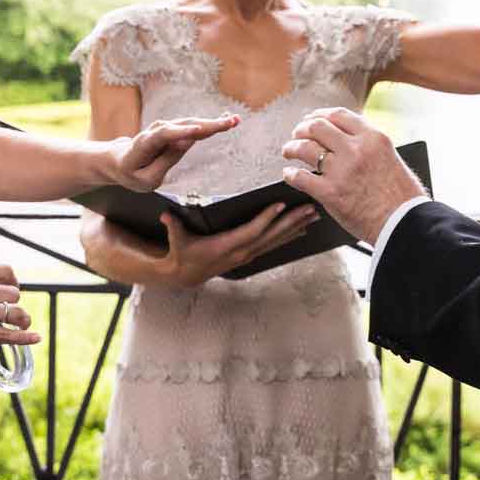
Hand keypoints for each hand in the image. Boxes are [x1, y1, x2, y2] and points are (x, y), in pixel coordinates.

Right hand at [0, 262, 40, 357]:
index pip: (6, 271)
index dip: (14, 283)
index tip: (11, 293)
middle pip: (13, 293)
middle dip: (15, 304)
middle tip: (12, 313)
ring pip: (13, 313)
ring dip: (21, 321)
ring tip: (23, 325)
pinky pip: (5, 335)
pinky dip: (23, 337)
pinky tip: (34, 337)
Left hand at [111, 116, 238, 189]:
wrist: (119, 161)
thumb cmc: (132, 173)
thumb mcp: (146, 178)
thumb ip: (165, 161)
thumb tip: (186, 143)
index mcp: (145, 144)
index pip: (164, 135)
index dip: (182, 132)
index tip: (199, 130)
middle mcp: (157, 130)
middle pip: (184, 126)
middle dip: (207, 125)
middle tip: (230, 122)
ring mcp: (166, 128)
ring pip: (192, 124)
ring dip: (213, 122)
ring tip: (234, 121)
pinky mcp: (175, 130)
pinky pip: (193, 127)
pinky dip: (209, 124)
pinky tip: (227, 121)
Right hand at [149, 201, 319, 288]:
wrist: (186, 275)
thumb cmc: (182, 253)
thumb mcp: (176, 240)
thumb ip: (173, 227)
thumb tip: (166, 215)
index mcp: (226, 246)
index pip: (251, 231)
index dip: (266, 219)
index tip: (281, 204)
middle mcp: (242, 252)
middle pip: (271, 235)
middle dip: (292, 221)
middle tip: (310, 209)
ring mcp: (248, 255)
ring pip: (276, 240)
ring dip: (296, 227)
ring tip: (313, 216)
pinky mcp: (250, 255)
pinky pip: (273, 244)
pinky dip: (288, 236)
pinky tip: (301, 229)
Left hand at [279, 107, 426, 243]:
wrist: (404, 223)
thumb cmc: (401, 196)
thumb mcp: (390, 157)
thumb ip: (368, 145)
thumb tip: (346, 139)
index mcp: (373, 138)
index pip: (338, 115)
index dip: (319, 115)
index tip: (311, 119)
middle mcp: (356, 149)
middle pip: (318, 127)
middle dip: (302, 129)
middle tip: (296, 135)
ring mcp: (342, 170)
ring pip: (305, 148)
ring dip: (292, 148)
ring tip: (288, 151)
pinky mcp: (331, 193)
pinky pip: (300, 177)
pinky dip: (290, 174)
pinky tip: (288, 174)